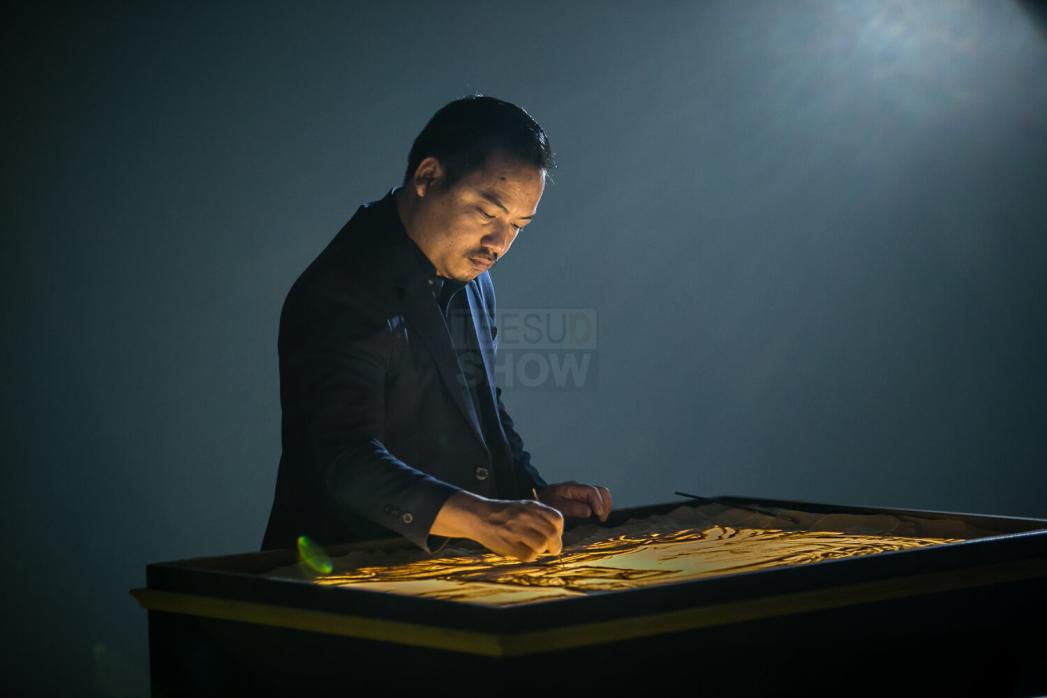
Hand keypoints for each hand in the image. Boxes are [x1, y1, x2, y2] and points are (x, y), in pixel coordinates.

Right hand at [430, 491, 563, 561]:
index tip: (556, 536)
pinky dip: (528, 556)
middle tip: (552, 550)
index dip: (560, 530)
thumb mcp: (523, 507)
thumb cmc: (503, 513)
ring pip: (541, 546)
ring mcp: (516, 530)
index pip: (557, 518)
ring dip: (539, 550)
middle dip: (555, 545)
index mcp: (532, 506)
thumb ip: (540, 517)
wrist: (478, 515)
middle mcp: (526, 516)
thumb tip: (557, 536)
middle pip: (552, 534)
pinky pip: (528, 555)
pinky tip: (522, 551)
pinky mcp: (508, 544)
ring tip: (531, 547)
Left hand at [536, 481, 612, 522]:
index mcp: (570, 488)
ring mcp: (581, 493)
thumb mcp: (554, 508)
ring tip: (601, 519)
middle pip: (600, 491)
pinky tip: (598, 517)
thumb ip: (571, 508)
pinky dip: (602, 507)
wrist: (536, 506)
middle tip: (601, 519)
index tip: (599, 516)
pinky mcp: (583, 499)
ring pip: (601, 494)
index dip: (598, 503)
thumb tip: (589, 511)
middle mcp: (578, 488)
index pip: (591, 491)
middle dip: (605, 504)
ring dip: (605, 506)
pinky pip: (597, 499)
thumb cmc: (545, 507)